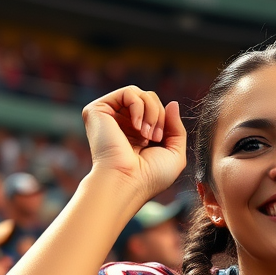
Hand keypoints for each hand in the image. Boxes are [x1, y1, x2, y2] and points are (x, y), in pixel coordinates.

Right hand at [82, 87, 186, 206]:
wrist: (127, 183)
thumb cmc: (149, 177)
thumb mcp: (174, 154)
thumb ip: (177, 128)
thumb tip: (173, 103)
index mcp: (136, 134)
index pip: (156, 110)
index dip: (165, 120)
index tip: (160, 140)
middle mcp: (121, 124)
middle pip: (149, 98)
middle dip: (159, 115)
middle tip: (154, 138)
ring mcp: (109, 117)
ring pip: (140, 93)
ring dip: (152, 112)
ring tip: (145, 134)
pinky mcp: (98, 111)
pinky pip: (128, 92)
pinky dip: (139, 106)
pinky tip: (136, 126)